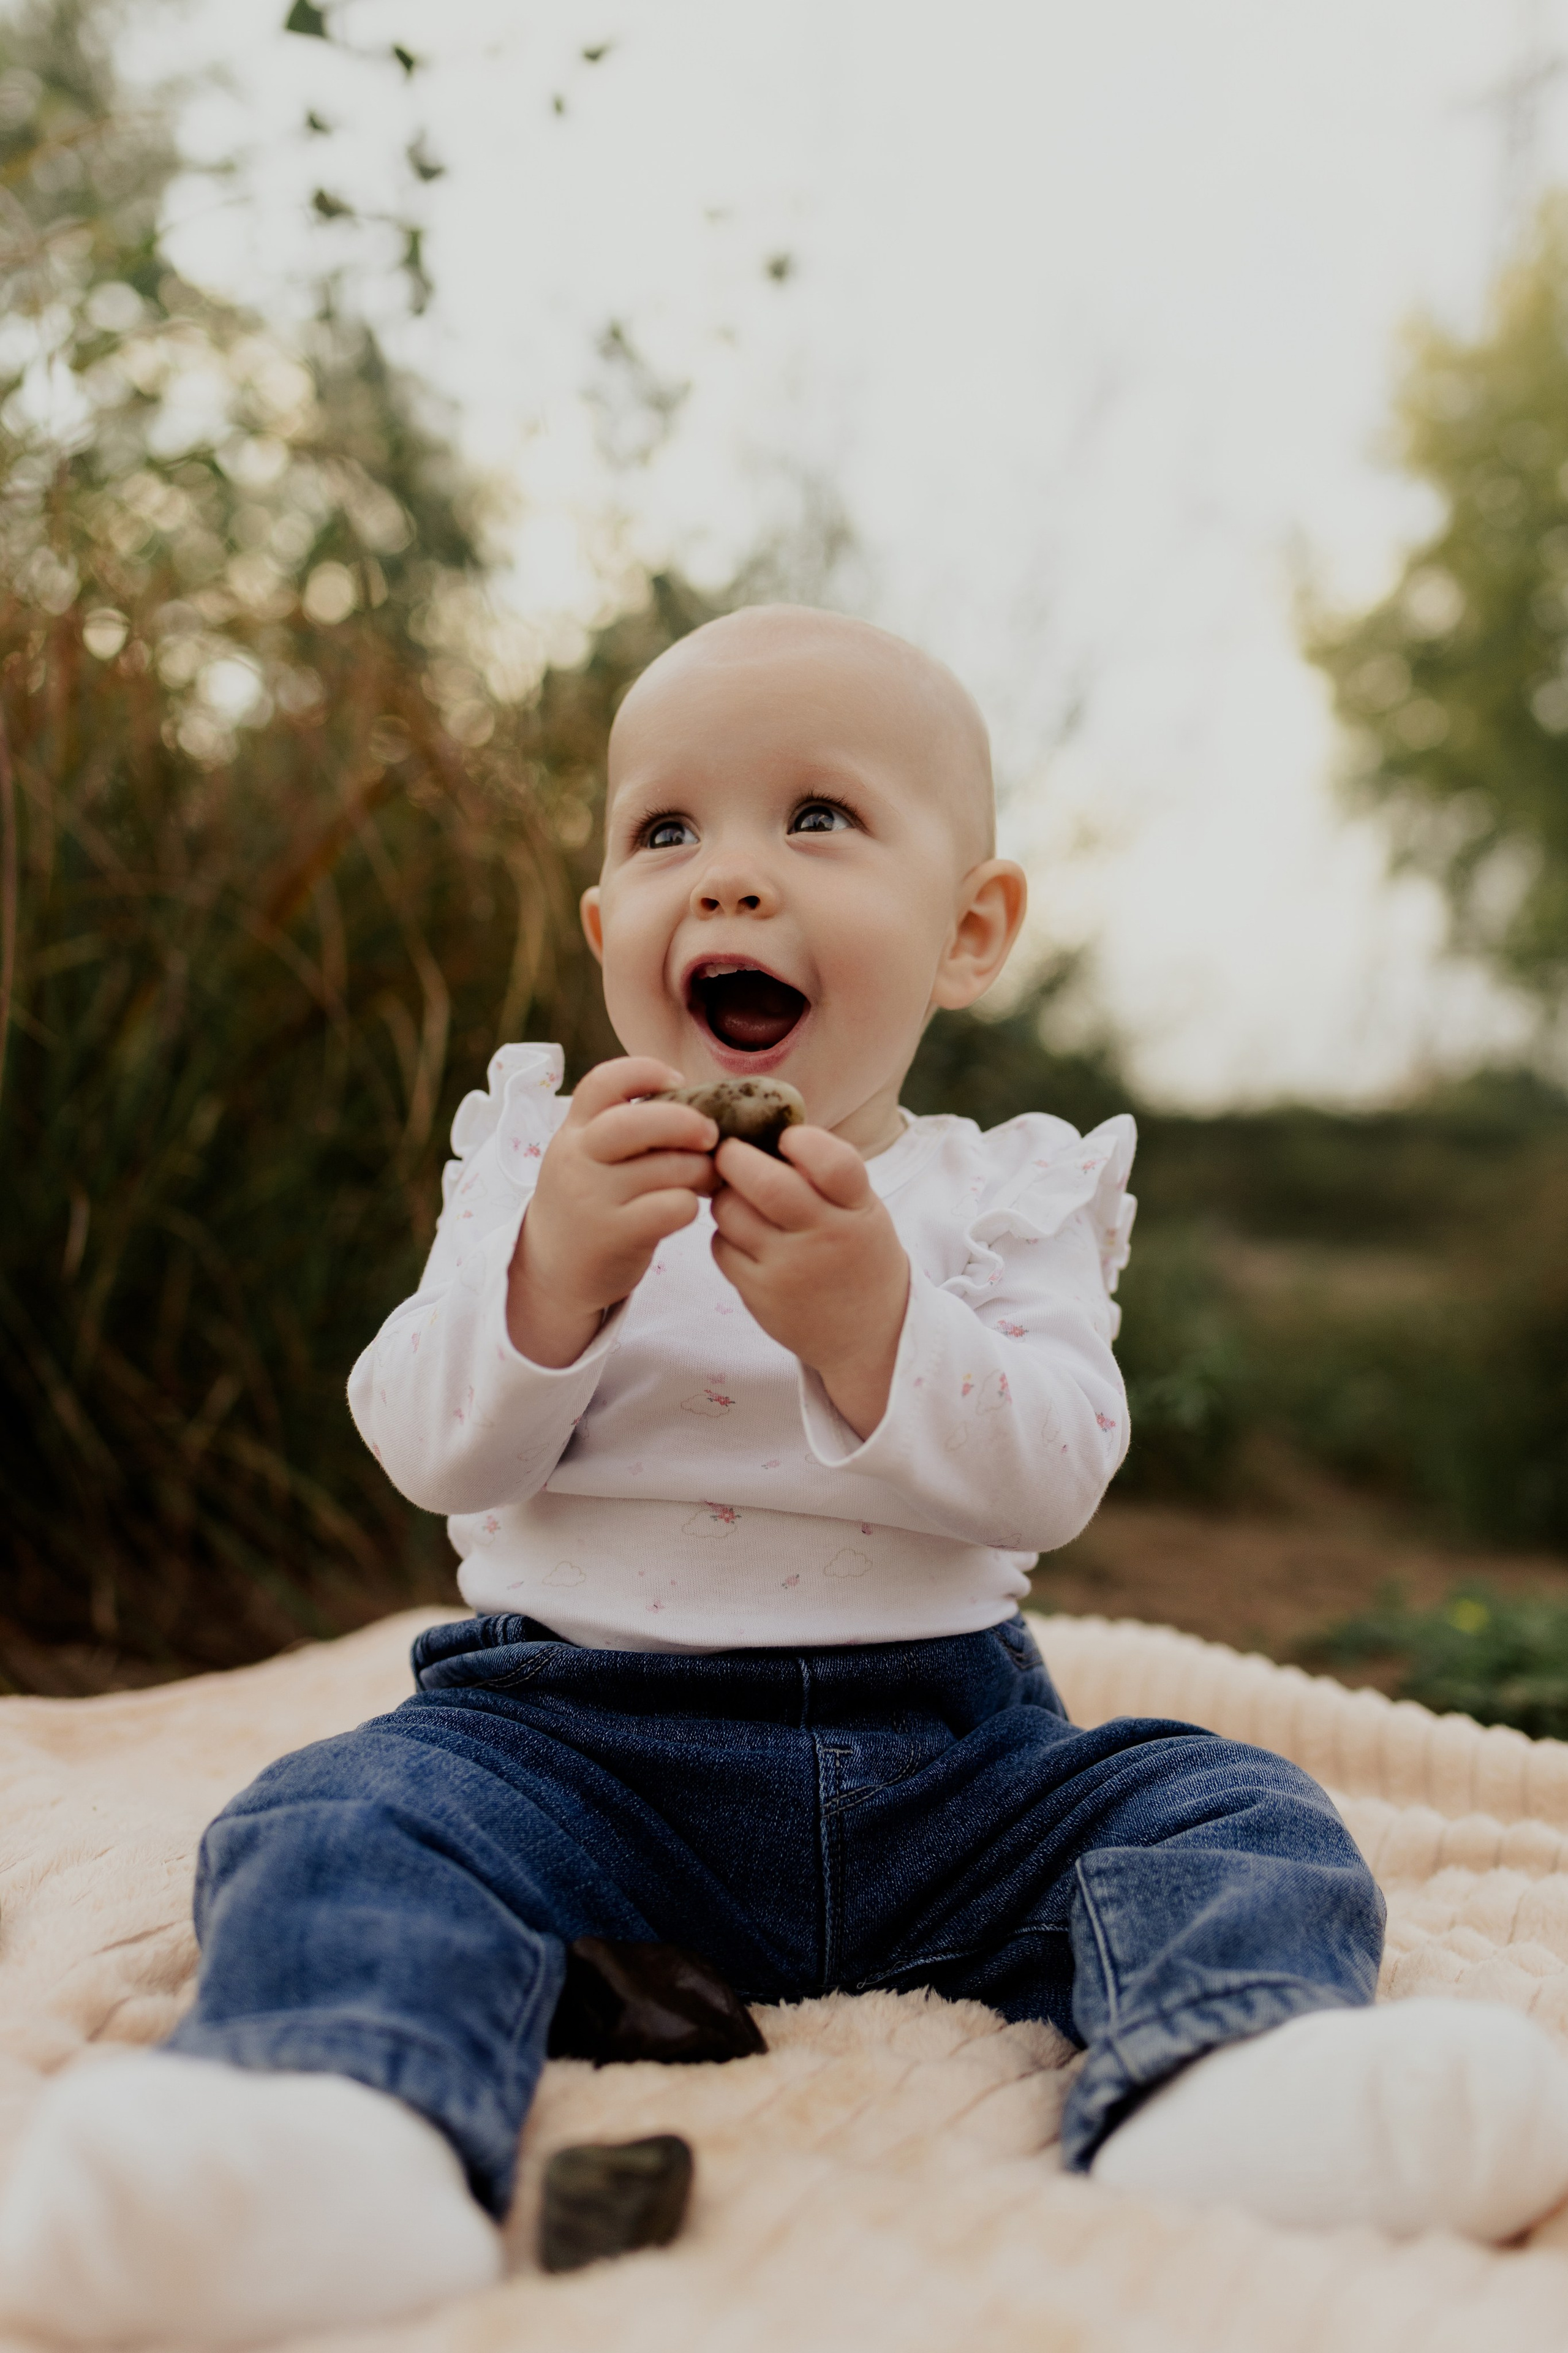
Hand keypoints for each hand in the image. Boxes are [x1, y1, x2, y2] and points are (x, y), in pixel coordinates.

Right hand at [506, 1057, 717, 1365]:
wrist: (552, 1270)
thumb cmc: (591, 1201)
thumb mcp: (588, 1156)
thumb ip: (625, 1126)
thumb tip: (698, 1102)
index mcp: (573, 1130)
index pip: (603, 1082)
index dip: (646, 1072)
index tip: (677, 1082)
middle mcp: (577, 1159)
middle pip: (638, 1122)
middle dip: (687, 1123)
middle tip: (710, 1135)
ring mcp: (593, 1198)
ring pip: (669, 1167)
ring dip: (701, 1169)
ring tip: (704, 1177)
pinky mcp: (615, 1235)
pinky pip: (674, 1206)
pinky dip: (690, 1204)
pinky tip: (684, 1208)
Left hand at [709, 1126, 909, 1439]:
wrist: (869, 1334)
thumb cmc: (857, 1255)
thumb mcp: (863, 1212)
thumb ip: (827, 1175)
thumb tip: (766, 1127)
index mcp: (859, 1210)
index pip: (833, 1163)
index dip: (803, 1140)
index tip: (788, 1138)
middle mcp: (826, 1238)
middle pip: (766, 1184)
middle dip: (736, 1157)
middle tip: (730, 1153)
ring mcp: (791, 1269)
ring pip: (732, 1213)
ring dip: (725, 1197)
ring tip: (737, 1196)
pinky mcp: (761, 1295)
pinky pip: (722, 1248)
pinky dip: (725, 1235)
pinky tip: (743, 1236)